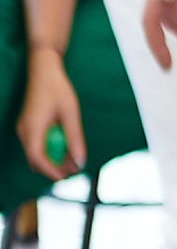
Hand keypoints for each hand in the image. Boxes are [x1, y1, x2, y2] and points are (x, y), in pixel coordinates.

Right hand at [15, 47, 81, 176]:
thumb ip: (75, 139)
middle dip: (54, 168)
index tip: (66, 178)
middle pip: (35, 159)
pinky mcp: (28, 126)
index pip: (37, 159)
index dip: (51, 171)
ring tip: (74, 159)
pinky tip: (66, 147)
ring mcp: (24, 128)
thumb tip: (80, 162)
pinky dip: (50, 149)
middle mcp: (24, 131)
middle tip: (74, 170)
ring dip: (53, 159)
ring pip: (36, 153)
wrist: (44, 70)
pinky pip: (37, 144)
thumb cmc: (57, 89)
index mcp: (32, 128)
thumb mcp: (71, 114)